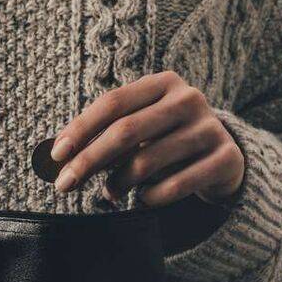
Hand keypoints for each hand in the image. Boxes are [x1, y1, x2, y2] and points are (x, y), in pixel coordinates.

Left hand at [50, 71, 243, 205]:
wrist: (224, 158)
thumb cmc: (165, 140)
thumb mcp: (139, 128)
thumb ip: (104, 135)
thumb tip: (56, 156)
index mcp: (163, 83)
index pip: (112, 103)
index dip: (81, 129)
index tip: (56, 155)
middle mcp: (189, 99)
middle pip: (125, 132)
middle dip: (88, 161)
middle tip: (64, 185)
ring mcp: (210, 128)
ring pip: (146, 162)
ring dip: (118, 183)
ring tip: (110, 192)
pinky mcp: (225, 158)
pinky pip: (173, 187)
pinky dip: (150, 198)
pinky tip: (144, 197)